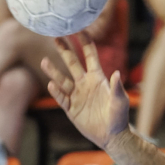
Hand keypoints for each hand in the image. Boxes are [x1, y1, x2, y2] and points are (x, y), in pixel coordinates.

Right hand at [41, 33, 129, 149]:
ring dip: (53, 71)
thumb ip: (117, 87)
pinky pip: (61, 98)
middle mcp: (85, 83)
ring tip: (44, 61)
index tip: (78, 28)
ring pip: (62, 79)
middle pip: (72, 63)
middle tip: (54, 37)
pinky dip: (56, 91)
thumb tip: (117, 73)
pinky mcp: (71, 108)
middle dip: (64, 50)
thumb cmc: (119, 117)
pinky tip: (51, 84)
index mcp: (98, 78)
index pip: (89, 56)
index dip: (85, 42)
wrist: (112, 136)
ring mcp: (76, 95)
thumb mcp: (120, 101)